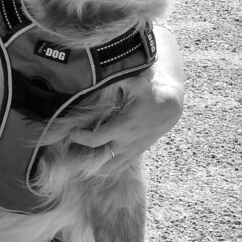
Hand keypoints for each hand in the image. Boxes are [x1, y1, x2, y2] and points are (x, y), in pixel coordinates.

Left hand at [70, 26, 185, 167]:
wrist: (170, 103)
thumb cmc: (149, 89)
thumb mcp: (133, 80)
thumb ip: (115, 79)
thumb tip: (95, 73)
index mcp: (124, 125)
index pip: (96, 139)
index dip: (80, 138)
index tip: (71, 132)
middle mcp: (127, 141)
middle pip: (101, 159)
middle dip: (85, 158)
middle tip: (71, 152)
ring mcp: (133, 149)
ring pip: (111, 167)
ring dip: (96, 165)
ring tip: (81, 159)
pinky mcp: (137, 152)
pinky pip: (121, 167)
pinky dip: (107, 167)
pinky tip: (95, 163)